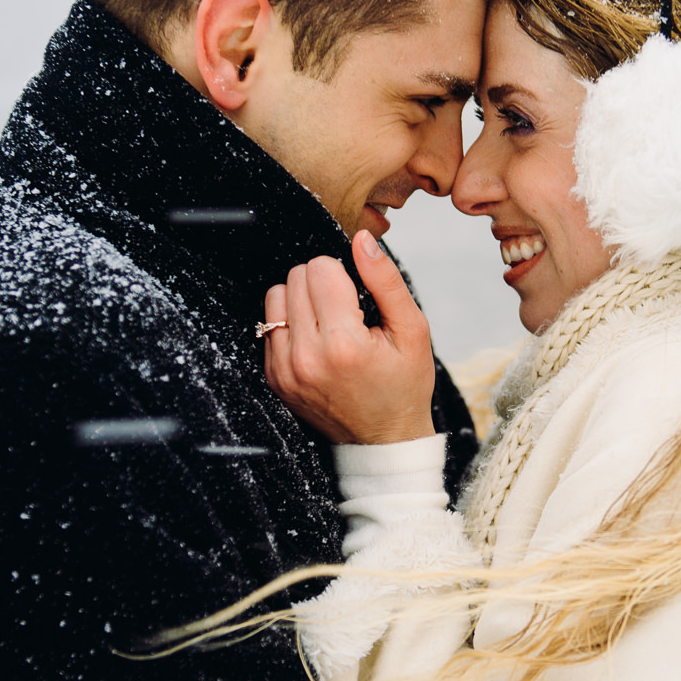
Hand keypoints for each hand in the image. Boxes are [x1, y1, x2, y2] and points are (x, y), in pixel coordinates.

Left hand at [263, 230, 436, 444]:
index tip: (359, 297)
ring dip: (301, 300)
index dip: (344, 272)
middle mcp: (307, 357)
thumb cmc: (403, 386)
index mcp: (344, 344)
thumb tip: (363, 240)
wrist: (383, 440)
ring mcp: (285, 370)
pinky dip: (290, 324)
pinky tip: (316, 342)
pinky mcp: (274, 378)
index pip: (321, 268)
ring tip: (329, 324)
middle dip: (322, 284)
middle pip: (296, 277)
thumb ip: (386, 280)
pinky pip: (268, 325)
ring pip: (275, 295)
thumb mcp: (412, 330)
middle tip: (347, 312)